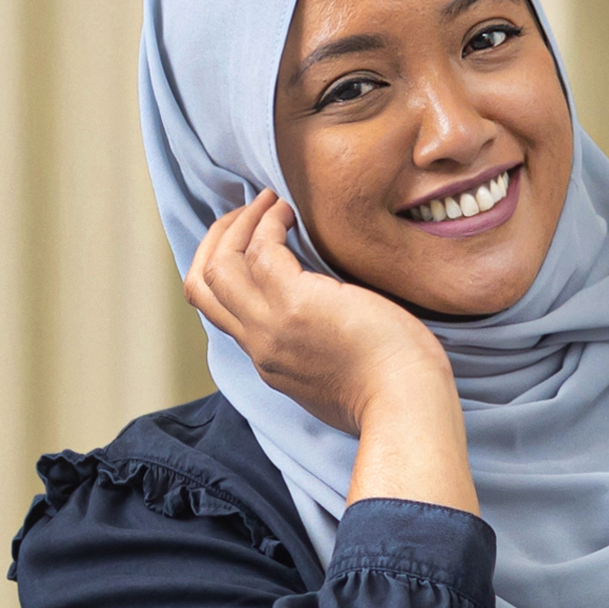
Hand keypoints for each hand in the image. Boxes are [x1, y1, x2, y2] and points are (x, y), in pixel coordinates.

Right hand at [186, 193, 476, 515]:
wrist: (407, 406)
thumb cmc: (393, 391)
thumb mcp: (337, 376)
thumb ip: (318, 349)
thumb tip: (332, 318)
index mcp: (268, 360)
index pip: (219, 310)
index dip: (223, 265)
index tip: (248, 239)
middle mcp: (259, 344)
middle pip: (201, 284)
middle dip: (219, 238)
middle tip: (249, 212)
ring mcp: (271, 326)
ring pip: (220, 265)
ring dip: (242, 223)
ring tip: (271, 201)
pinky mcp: (296, 304)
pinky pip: (261, 250)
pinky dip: (270, 222)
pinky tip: (291, 211)